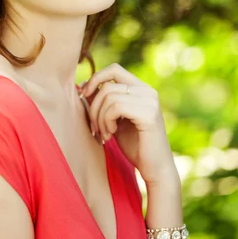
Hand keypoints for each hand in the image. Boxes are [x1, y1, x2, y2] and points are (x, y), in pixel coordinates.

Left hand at [80, 63, 177, 185]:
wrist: (155, 169)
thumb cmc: (135, 145)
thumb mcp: (114, 119)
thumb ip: (103, 102)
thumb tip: (82, 85)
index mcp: (141, 89)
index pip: (114, 69)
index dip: (95, 79)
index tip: (84, 96)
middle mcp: (148, 91)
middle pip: (107, 84)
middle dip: (93, 106)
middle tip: (94, 127)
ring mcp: (150, 101)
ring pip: (109, 96)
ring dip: (99, 118)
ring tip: (104, 134)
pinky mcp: (149, 114)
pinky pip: (116, 107)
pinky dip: (107, 121)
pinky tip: (111, 134)